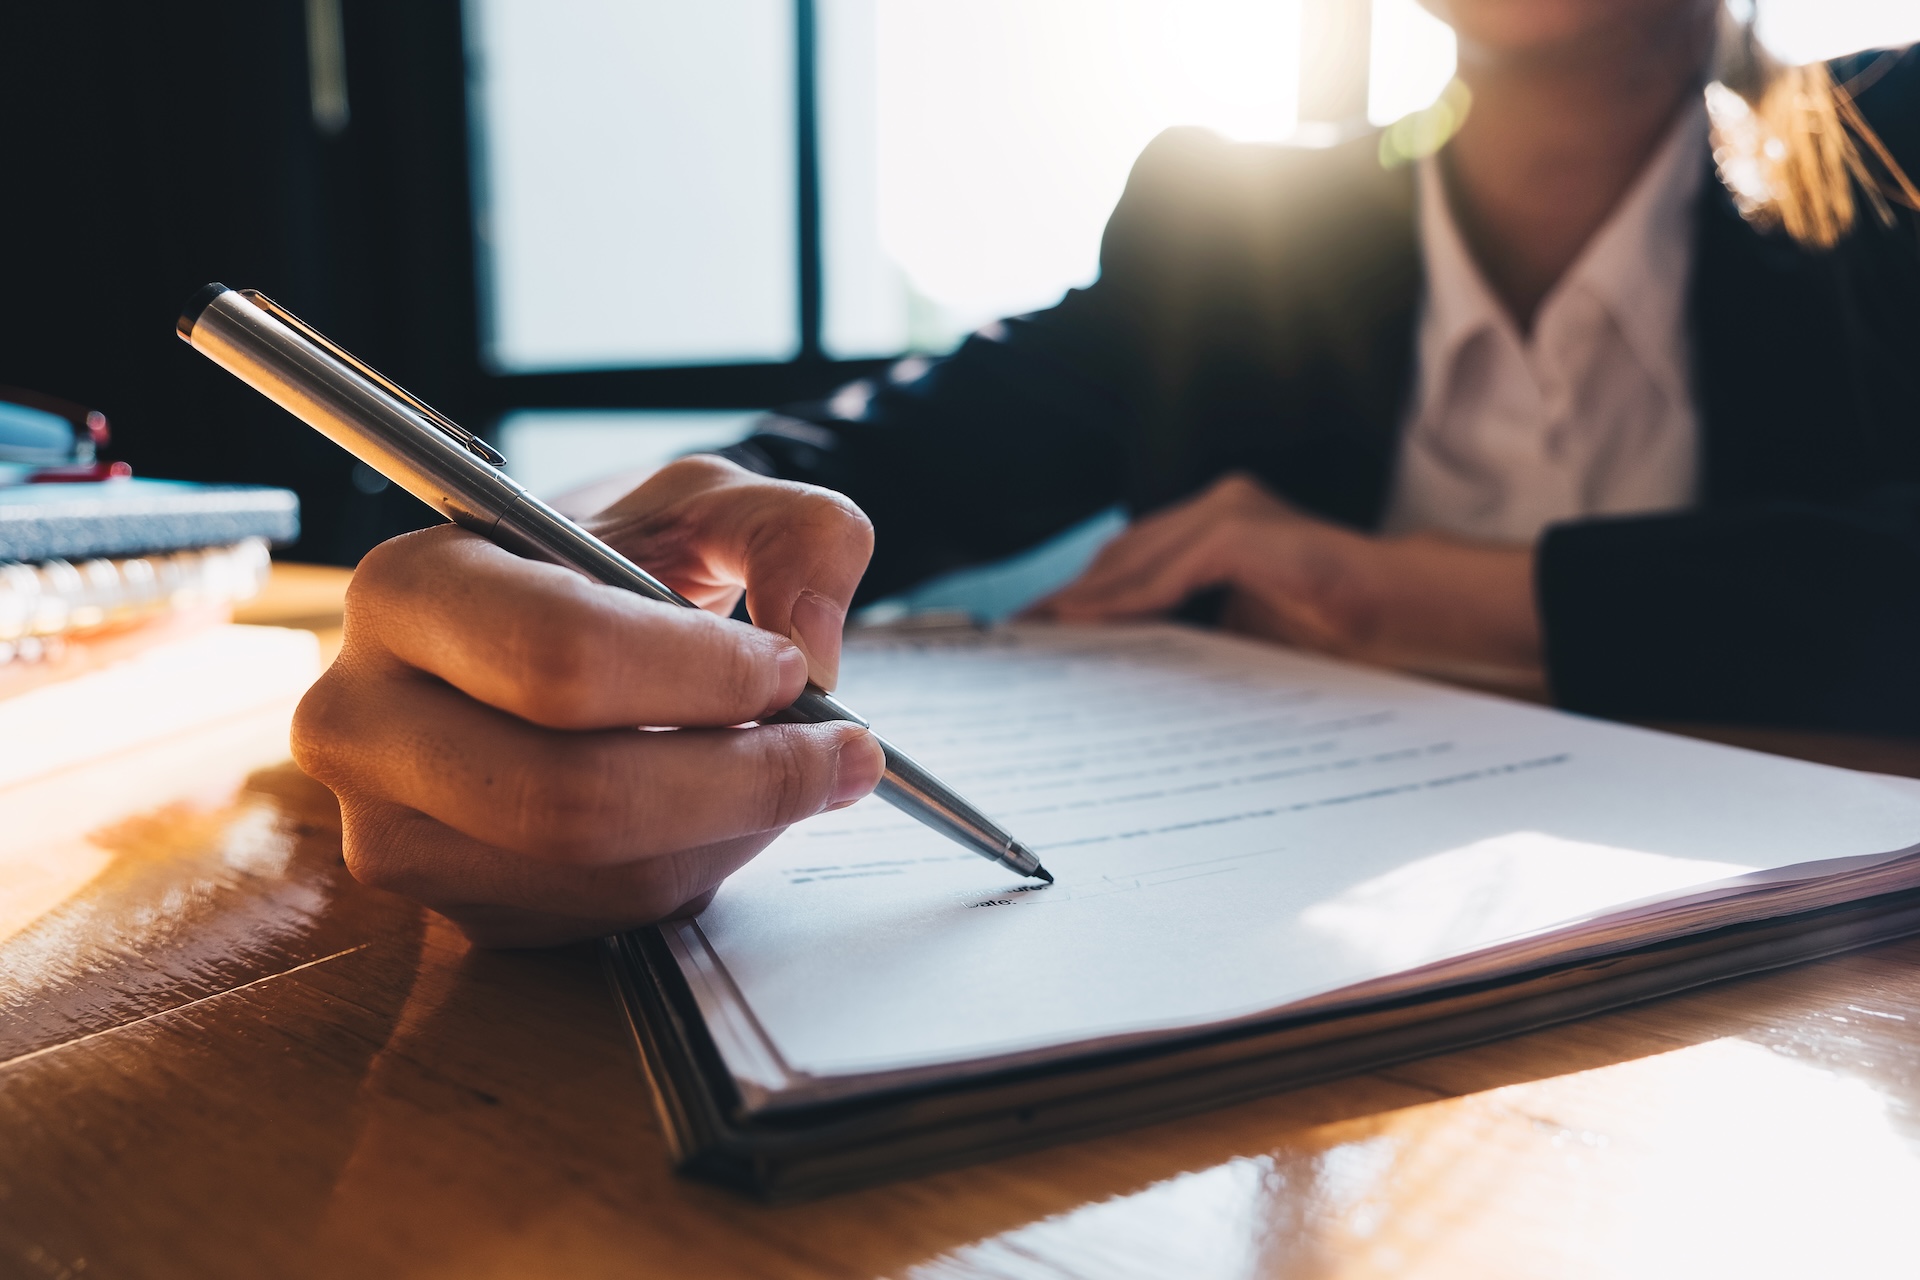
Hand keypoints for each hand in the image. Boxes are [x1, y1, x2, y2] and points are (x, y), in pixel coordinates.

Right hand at [291, 456, 887, 946]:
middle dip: (739, 780)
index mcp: (408, 589)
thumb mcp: (706, 503)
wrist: (554, 629)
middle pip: (569, 797)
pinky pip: (603, 915)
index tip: (790, 667)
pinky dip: (696, 867)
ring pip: (600, 873)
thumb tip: (814, 638)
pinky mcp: (451, 907)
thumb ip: (792, 529)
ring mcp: (394, 829)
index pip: (558, 656)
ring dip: (733, 831)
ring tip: (792, 770)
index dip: (700, 677)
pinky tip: (717, 808)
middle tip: (837, 748)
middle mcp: (365, 718)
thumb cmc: (615, 561)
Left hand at [1029, 473, 1542, 689]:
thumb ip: (1189, 626)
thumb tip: (1124, 655)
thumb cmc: (1335, 625)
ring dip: (1085, 601)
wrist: (1404, 611)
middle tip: (1024, 636)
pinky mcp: (1241, 532)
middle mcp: (1218, 504)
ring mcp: (1229, 512)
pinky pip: (1167, 573)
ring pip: (1136, 561)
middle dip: (1072, 596)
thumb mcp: (1244, 626)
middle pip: (1122, 555)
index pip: (1134, 557)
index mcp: (1220, 523)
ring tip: (1042, 634)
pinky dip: (1124, 601)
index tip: (1042, 628)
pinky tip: (1087, 624)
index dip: (1086, 592)